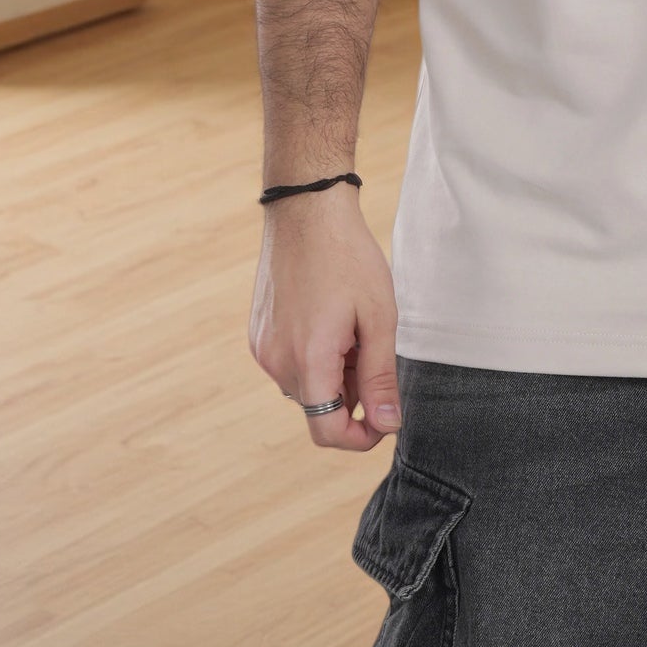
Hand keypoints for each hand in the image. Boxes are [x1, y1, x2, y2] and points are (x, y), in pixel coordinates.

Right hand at [249, 182, 402, 450]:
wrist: (306, 209)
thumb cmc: (348, 257)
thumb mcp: (378, 315)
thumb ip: (381, 376)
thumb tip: (387, 426)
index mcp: (308, 360)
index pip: (327, 432)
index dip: (361, 437)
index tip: (386, 418)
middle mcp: (276, 362)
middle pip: (319, 409)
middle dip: (352, 396)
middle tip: (373, 350)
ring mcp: (262, 348)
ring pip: (305, 386)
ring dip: (333, 376)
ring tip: (353, 329)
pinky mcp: (258, 333)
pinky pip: (290, 364)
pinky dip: (314, 358)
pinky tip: (331, 319)